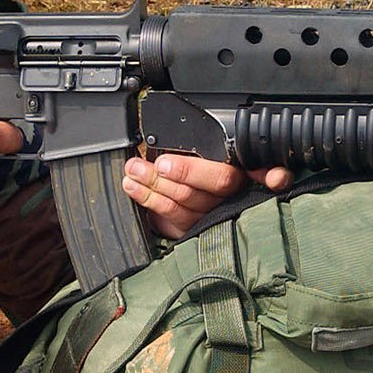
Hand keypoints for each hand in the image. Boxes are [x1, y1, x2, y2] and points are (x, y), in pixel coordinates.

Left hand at [123, 154, 294, 239]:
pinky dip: (150, 203)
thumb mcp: (209, 151)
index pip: (220, 177)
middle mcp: (230, 200)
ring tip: (132, 174)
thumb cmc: (210, 166)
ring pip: (180, 208)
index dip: (190, 171)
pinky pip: (173, 220)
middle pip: (194, 195)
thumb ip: (196, 149)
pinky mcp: (197, 230)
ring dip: (150, 189)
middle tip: (137, 167)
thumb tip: (165, 141)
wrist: (211, 193)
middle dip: (161, 179)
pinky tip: (136, 190)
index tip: (163, 163)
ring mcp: (213, 218)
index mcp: (239, 173)